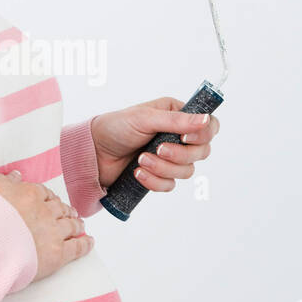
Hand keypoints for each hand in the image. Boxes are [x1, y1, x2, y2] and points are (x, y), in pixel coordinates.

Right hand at [0, 170, 93, 279]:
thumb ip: (3, 180)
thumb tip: (17, 175)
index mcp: (28, 194)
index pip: (44, 193)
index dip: (49, 197)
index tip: (51, 200)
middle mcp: (44, 211)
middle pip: (60, 208)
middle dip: (66, 210)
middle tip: (70, 212)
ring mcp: (52, 233)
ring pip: (71, 225)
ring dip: (77, 224)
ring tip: (80, 225)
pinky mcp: (56, 255)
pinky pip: (77, 248)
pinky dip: (85, 245)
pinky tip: (89, 243)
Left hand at [90, 97, 220, 192]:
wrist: (93, 152)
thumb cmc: (115, 127)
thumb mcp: (145, 118)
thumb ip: (177, 120)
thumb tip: (205, 120)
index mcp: (177, 116)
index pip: (209, 126)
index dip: (204, 134)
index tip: (186, 137)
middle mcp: (177, 136)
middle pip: (201, 152)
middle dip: (179, 155)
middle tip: (158, 149)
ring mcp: (169, 158)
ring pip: (187, 171)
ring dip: (163, 168)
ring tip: (140, 160)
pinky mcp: (159, 175)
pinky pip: (170, 185)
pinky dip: (154, 181)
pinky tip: (138, 173)